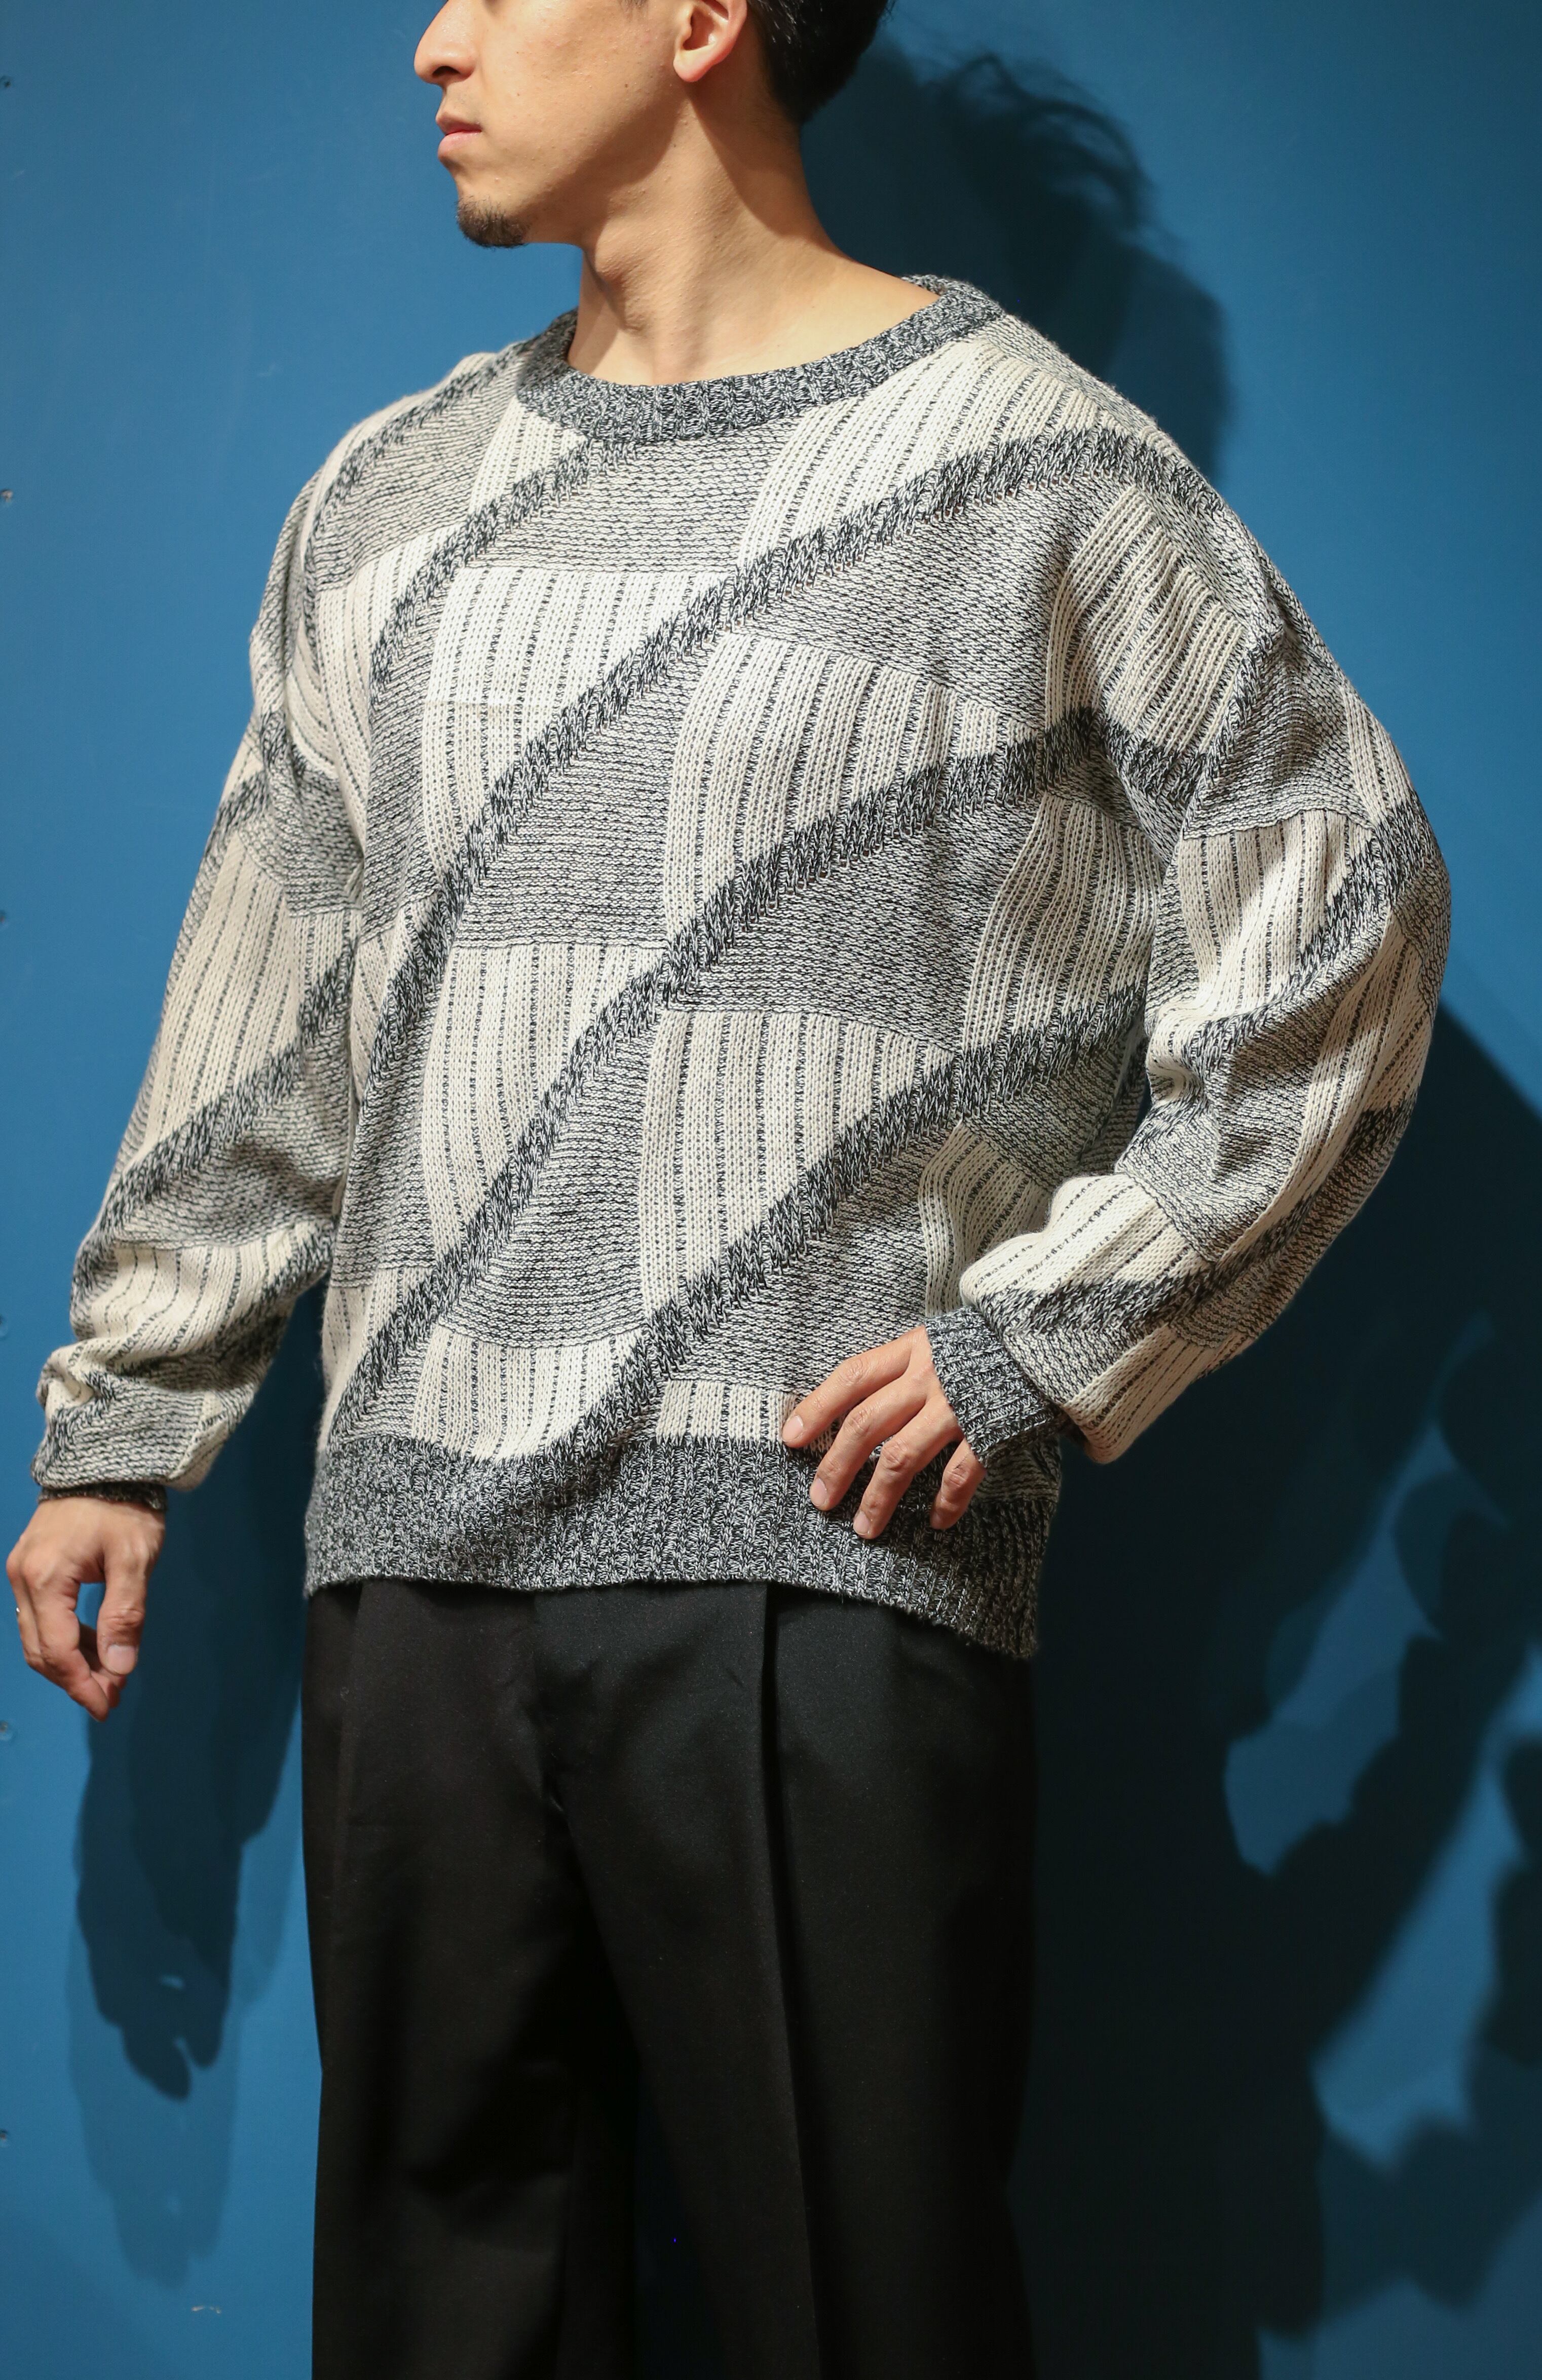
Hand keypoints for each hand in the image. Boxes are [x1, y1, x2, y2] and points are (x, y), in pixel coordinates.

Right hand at [6, 1497, 164, 1722]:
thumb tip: (119, 1668)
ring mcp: (22, 1573)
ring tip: (109, 1676)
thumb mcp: (134, 1560)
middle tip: (110, 1697)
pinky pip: (40, 1618)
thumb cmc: (123, 1506)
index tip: (106, 1706)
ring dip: (70, 1662)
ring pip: (37, 1637)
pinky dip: (66, 1638)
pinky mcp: (30, 1568)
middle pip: (40, 1650)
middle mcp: (23, 1579)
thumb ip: (125, 1614)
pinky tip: (97, 1645)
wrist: (103, 1461)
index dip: (81, 1684)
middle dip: (75, 1679)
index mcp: (45, 1578)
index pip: (57, 1650)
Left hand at [781, 1326, 984, 1539]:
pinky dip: (945, 1502)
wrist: (1050, 1340)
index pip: (850, 1378)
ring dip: (878, 1497)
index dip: (816, 1407)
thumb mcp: (936, 1343)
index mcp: (910, 1351)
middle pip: (866, 1424)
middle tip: (820, 1500)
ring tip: (864, 1528)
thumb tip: (857, 1405)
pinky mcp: (991, 1429)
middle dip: (837, 1466)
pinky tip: (934, 1522)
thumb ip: (901, 1367)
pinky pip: (960, 1474)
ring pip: (902, 1456)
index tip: (789, 1438)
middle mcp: (927, 1377)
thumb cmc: (985, 1347)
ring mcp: (958, 1405)